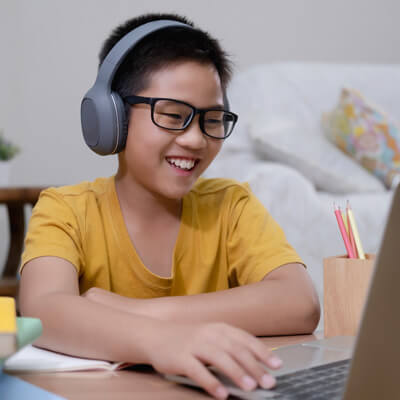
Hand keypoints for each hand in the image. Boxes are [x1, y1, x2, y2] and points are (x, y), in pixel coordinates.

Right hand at [143, 321, 281, 398]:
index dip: (262, 351)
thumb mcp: (210, 335)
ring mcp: (194, 345)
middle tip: (269, 382)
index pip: (245, 339)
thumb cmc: (187, 337)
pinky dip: (211, 382)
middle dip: (254, 366)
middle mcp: (208, 334)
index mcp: (219, 328)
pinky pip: (197, 371)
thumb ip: (229, 345)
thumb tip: (255, 362)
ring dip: (236, 373)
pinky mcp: (180, 358)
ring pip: (219, 358)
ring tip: (250, 387)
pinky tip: (222, 394)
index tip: (277, 365)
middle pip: (235, 350)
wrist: (155, 334)